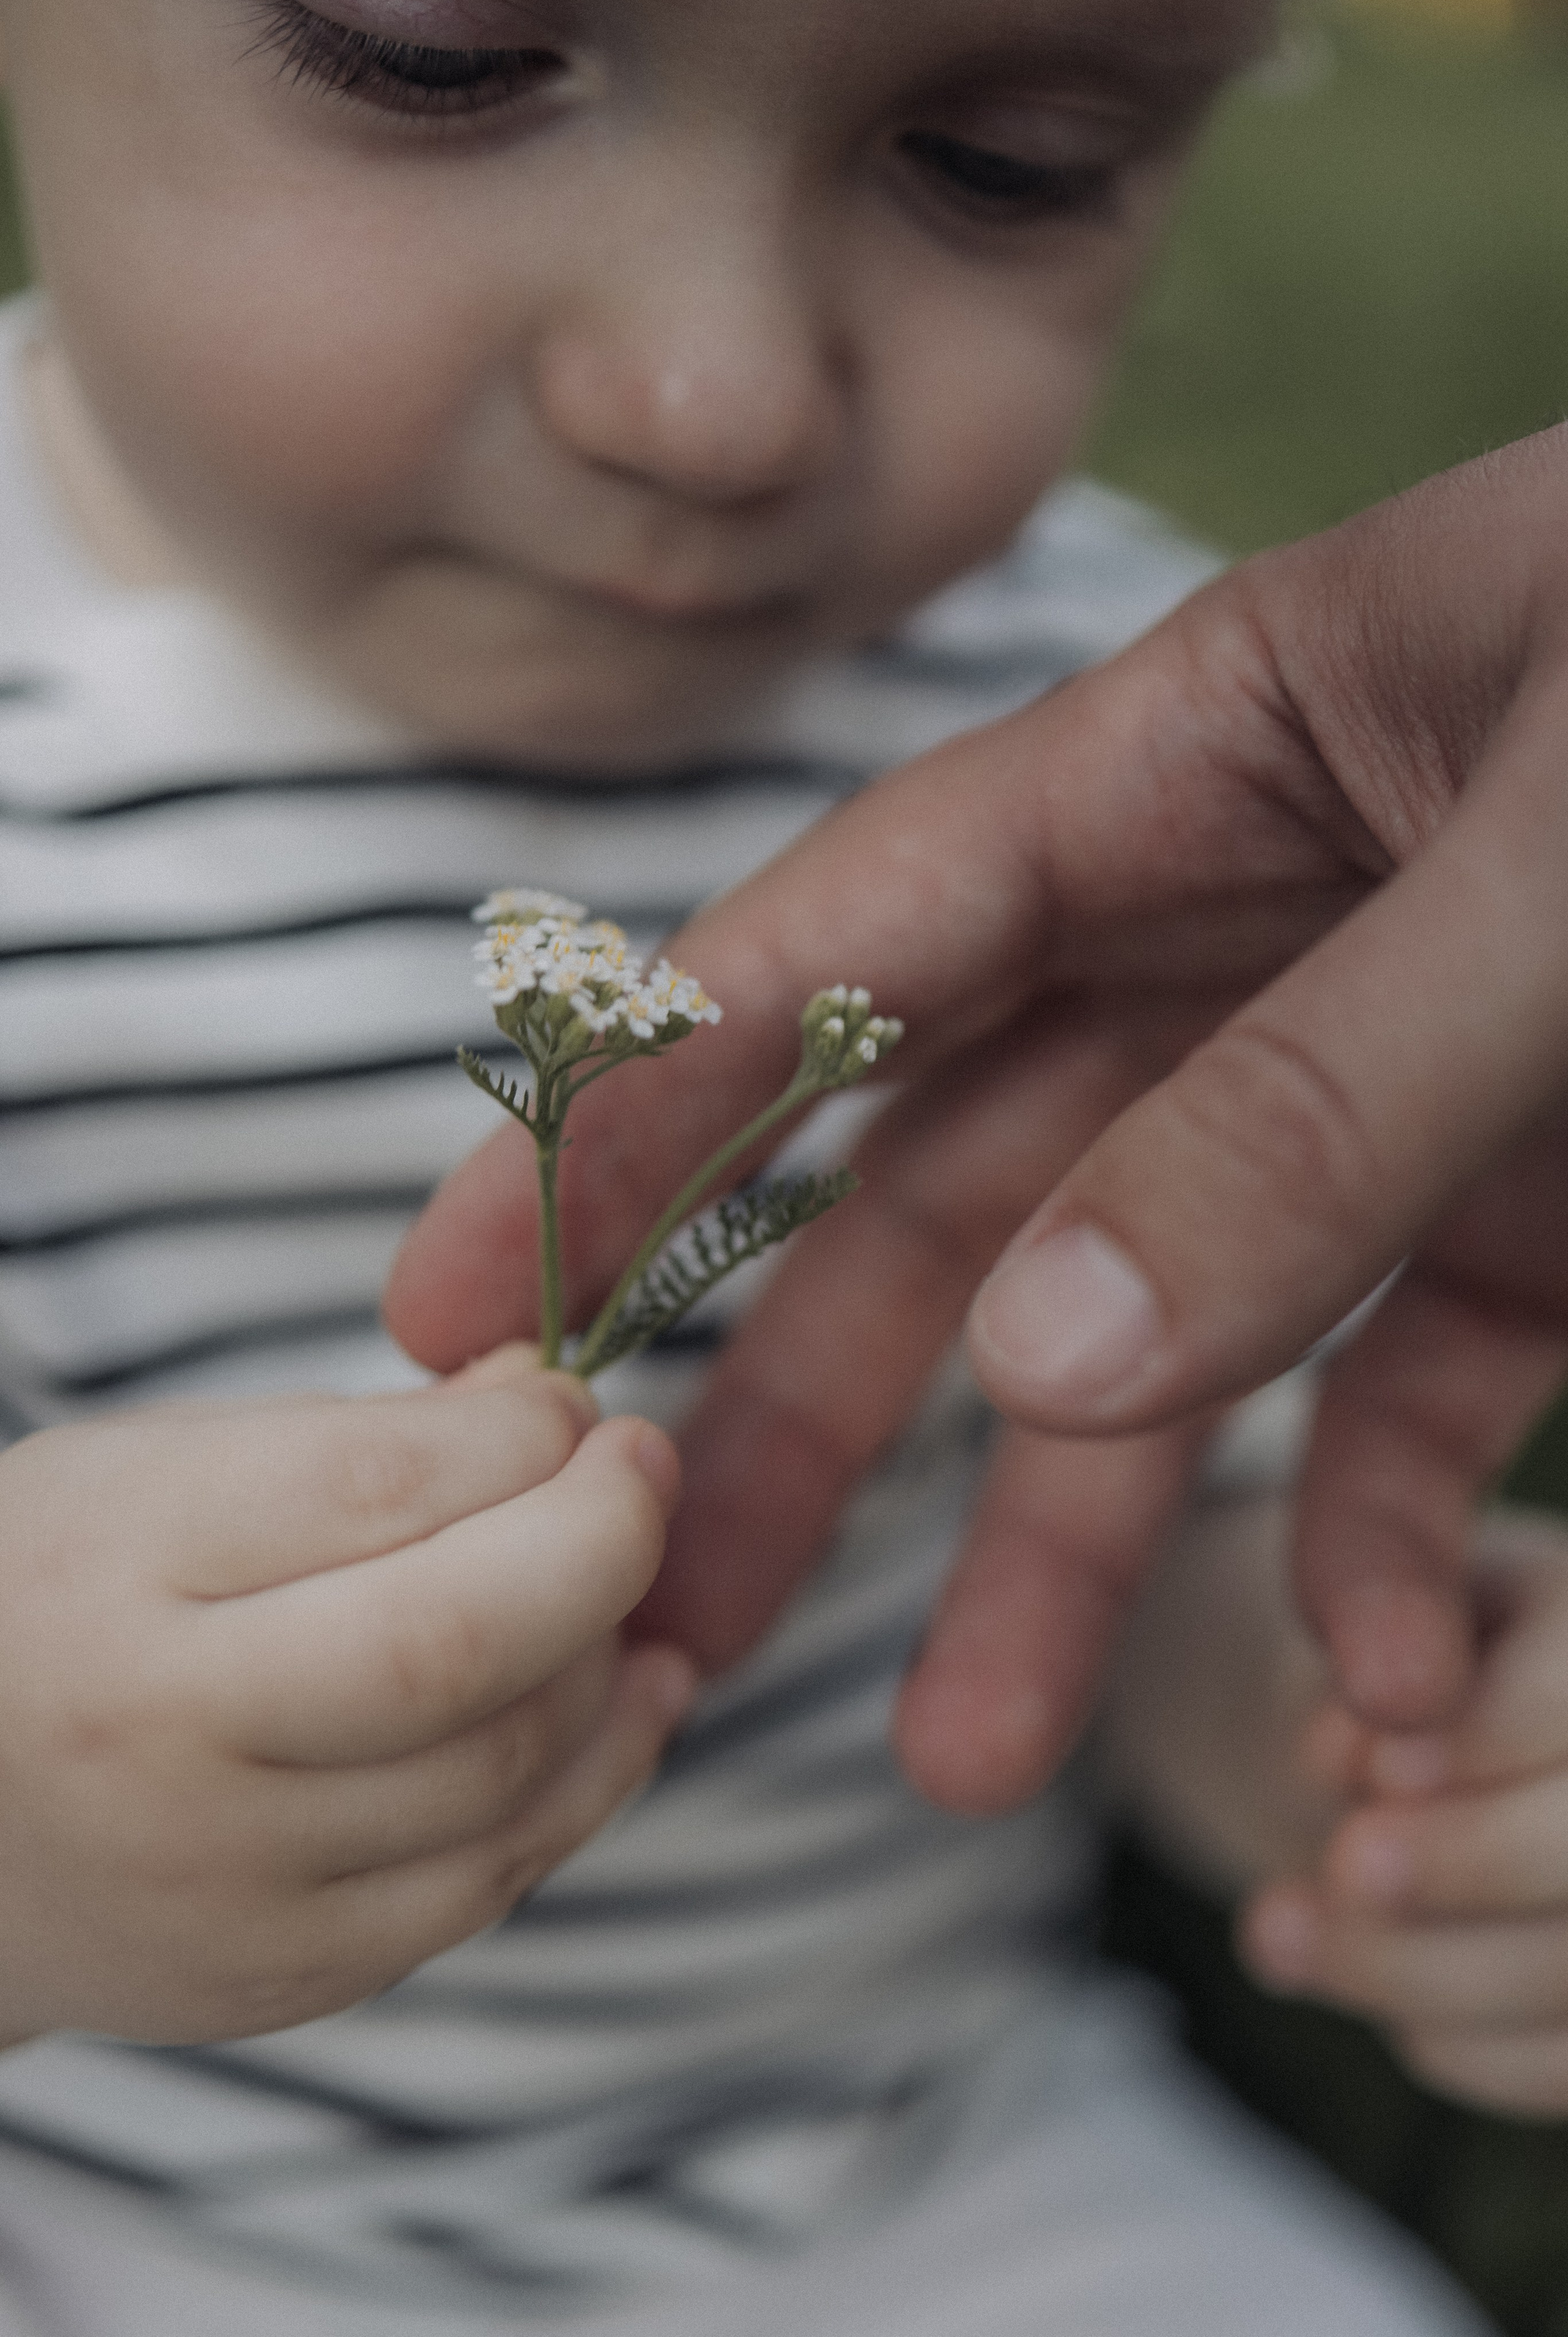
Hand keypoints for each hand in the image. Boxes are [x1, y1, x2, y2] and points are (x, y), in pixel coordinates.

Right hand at [0, 1347, 692, 2045]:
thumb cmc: (58, 1602)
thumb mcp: (155, 1470)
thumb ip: (357, 1437)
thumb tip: (549, 1400)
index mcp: (116, 1572)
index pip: (371, 1487)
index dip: (515, 1435)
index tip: (570, 1400)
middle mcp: (166, 1741)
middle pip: (455, 1645)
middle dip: (598, 1540)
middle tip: (644, 1465)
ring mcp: (232, 1881)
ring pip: (506, 1768)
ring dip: (607, 1656)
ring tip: (622, 1582)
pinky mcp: (294, 1976)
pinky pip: (496, 1875)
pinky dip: (596, 1774)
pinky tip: (635, 1693)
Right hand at [386, 429, 1567, 1812]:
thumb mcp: (1564, 867)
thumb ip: (1313, 1104)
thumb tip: (1055, 1354)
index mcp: (1203, 756)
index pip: (851, 943)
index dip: (648, 1113)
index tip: (479, 1278)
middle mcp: (1255, 925)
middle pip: (962, 1185)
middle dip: (805, 1401)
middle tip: (652, 1590)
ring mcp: (1387, 1087)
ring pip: (1154, 1334)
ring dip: (1068, 1551)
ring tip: (968, 1765)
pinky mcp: (1534, 1223)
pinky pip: (1405, 1408)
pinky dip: (1382, 1552)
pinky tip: (1378, 1690)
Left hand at [1242, 1511, 1567, 2119]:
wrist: (1419, 1770)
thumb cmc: (1405, 1676)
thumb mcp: (1377, 1628)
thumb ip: (1372, 1651)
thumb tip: (1369, 1750)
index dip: (1487, 1740)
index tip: (1376, 1765)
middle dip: (1468, 1863)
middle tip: (1342, 1867)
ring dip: (1416, 1966)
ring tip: (1274, 1932)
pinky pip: (1558, 2066)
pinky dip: (1458, 2044)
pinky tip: (1381, 2005)